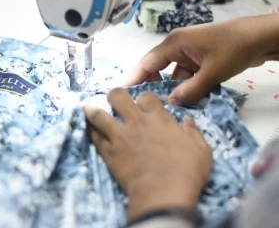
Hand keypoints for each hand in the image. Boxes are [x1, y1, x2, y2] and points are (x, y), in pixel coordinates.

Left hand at [83, 89, 211, 220]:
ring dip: (92, 109)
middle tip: (114, 99)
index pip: (145, 96)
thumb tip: (188, 121)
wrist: (163, 193)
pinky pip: (94, 136)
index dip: (143, 98)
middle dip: (115, 94)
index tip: (143, 103)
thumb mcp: (201, 151)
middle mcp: (136, 122)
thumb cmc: (186, 172)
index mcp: (158, 118)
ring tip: (87, 106)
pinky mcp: (109, 152)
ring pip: (99, 115)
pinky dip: (90, 130)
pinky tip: (87, 127)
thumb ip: (193, 133)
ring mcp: (119, 136)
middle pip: (118, 96)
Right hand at [123, 14, 278, 104]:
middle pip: (157, 68)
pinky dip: (186, 87)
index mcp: (174, 43)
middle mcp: (176, 47)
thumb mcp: (211, 72)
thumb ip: (190, 90)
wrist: (259, 37)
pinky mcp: (199, 59)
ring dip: (173, 90)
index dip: (133, 78)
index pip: (147, 63)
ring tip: (165, 109)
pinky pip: (186, 75)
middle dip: (152, 86)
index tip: (119, 91)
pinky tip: (187, 102)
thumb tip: (171, 103)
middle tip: (142, 106)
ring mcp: (188, 53)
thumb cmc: (233, 48)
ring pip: (173, 75)